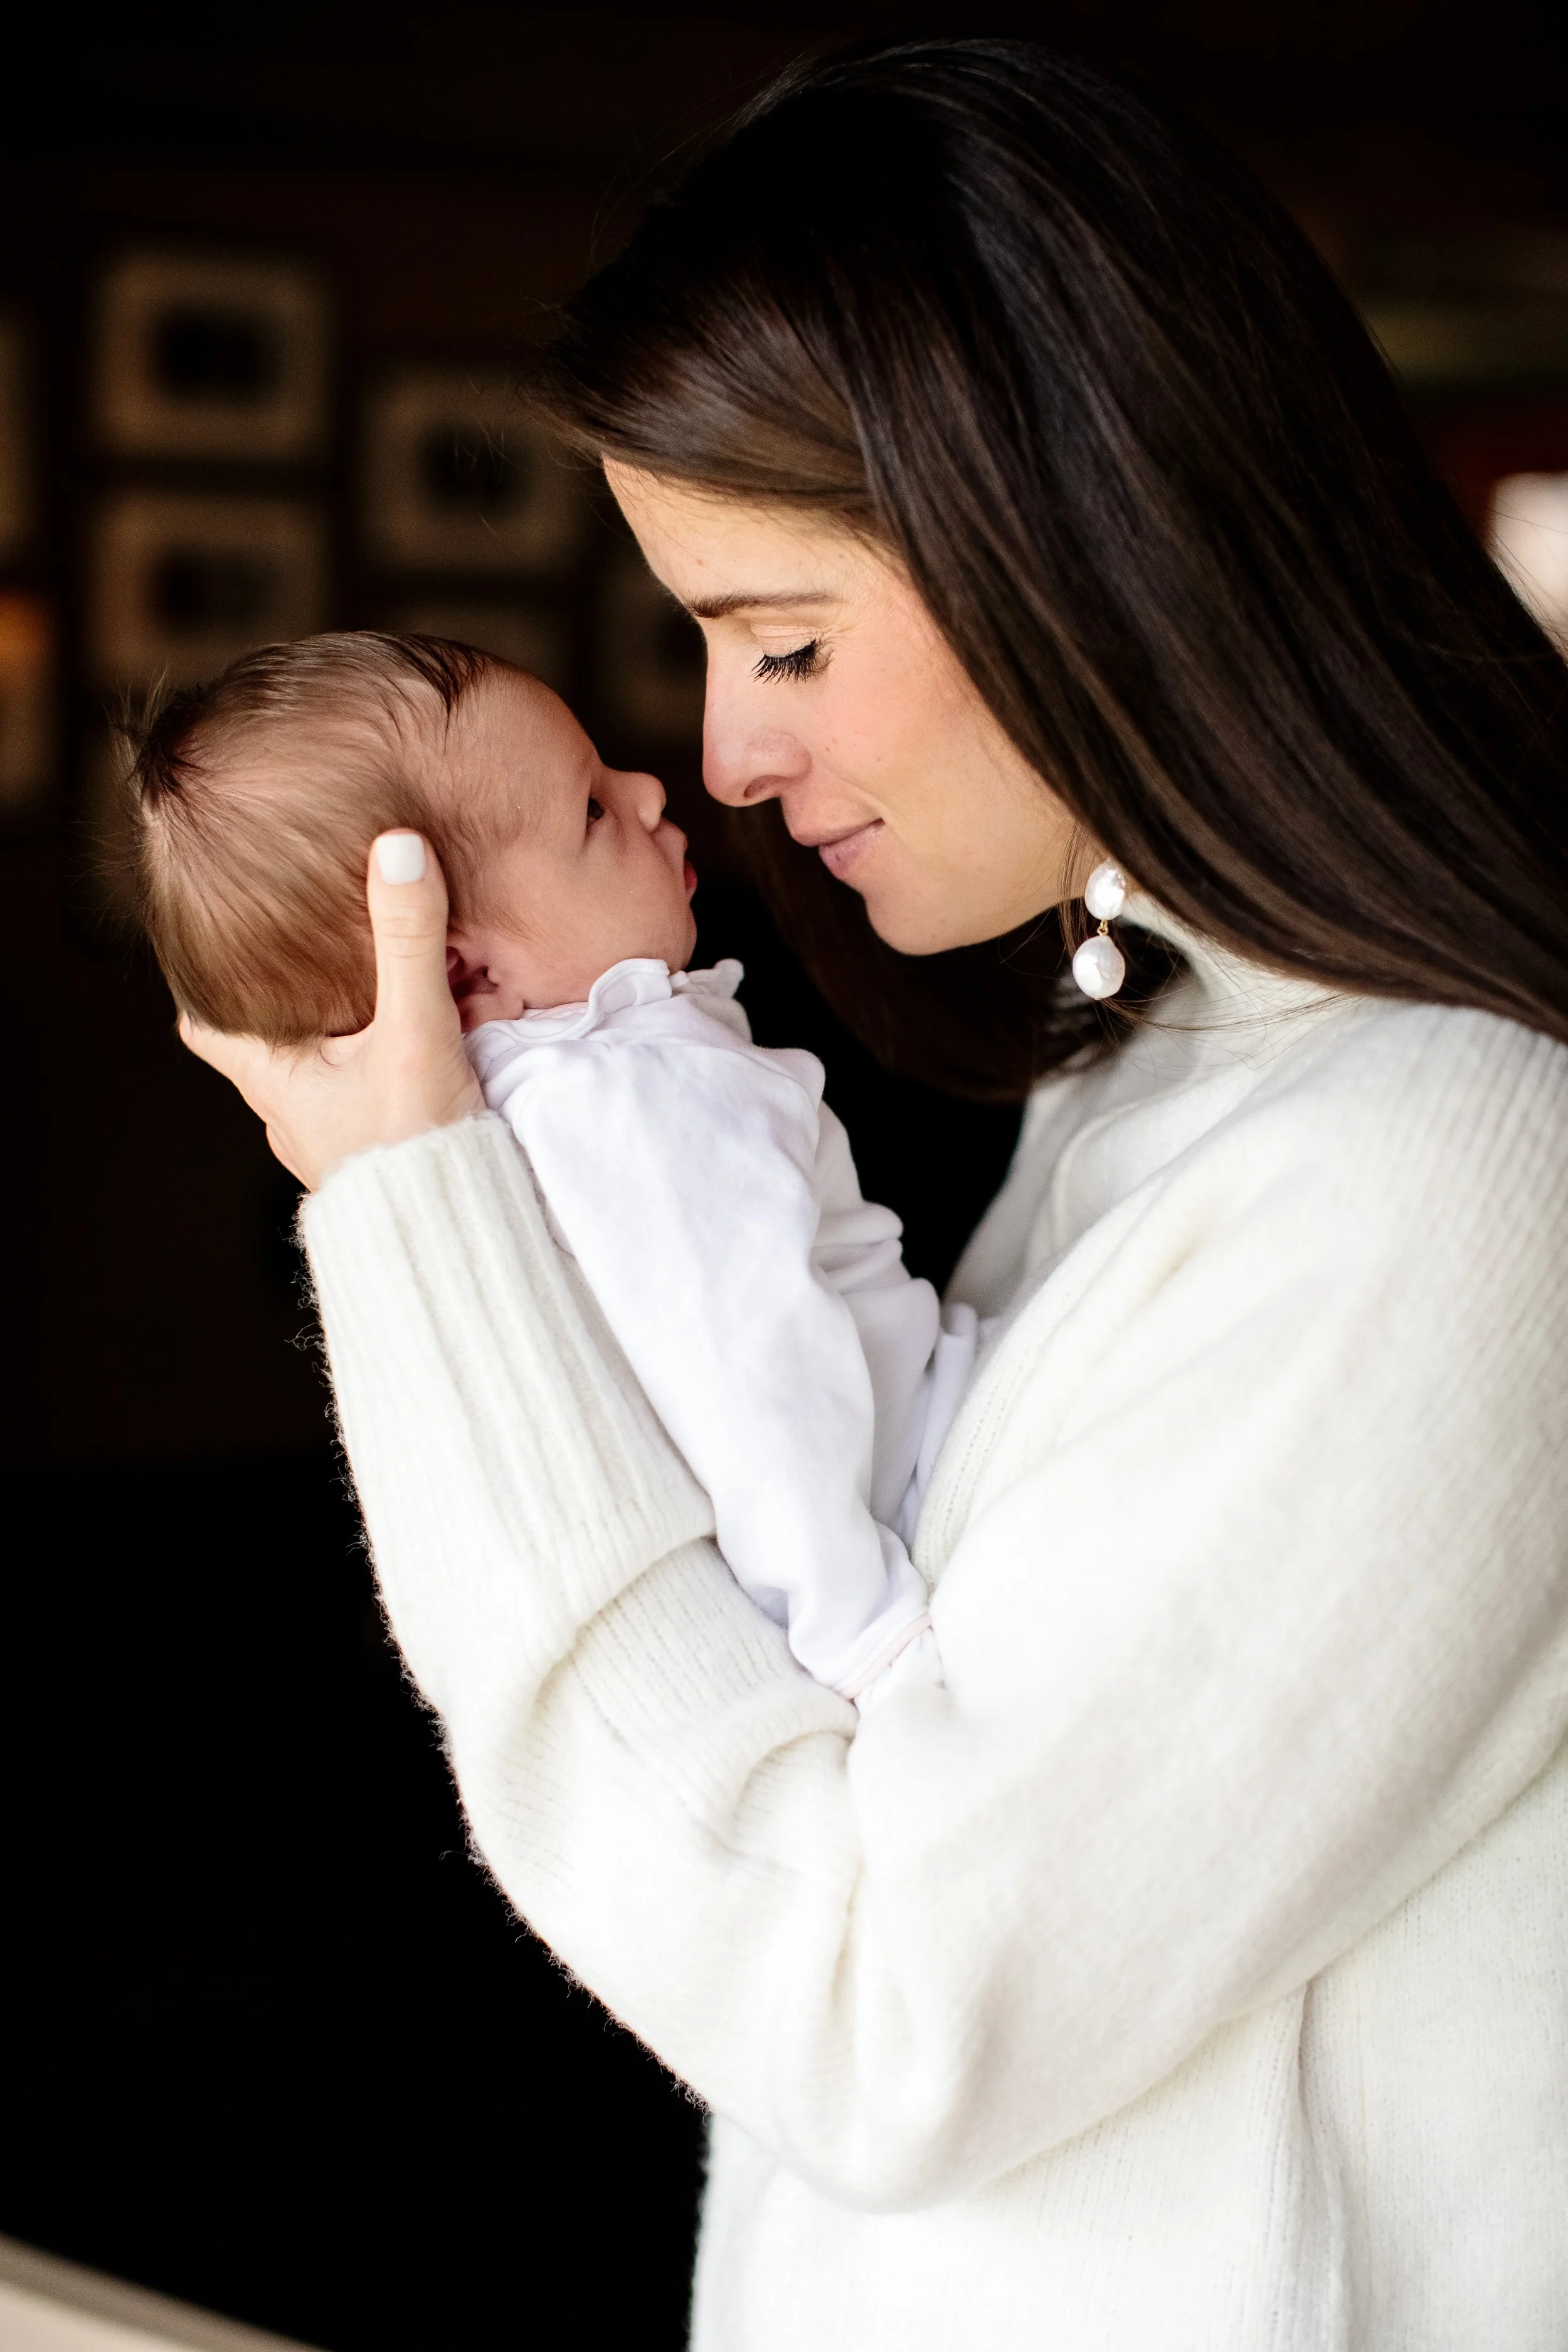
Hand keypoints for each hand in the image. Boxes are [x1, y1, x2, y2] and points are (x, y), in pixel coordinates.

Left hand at [180, 833, 482, 1189]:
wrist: (458, 1247)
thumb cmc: (415, 1151)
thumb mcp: (415, 1035)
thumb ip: (408, 943)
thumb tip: (398, 846)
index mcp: (272, 1081)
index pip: (204, 1027)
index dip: (204, 984)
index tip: (216, 941)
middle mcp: (291, 1114)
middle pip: (266, 1045)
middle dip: (290, 1000)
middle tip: (312, 950)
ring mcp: (332, 1142)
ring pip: (319, 1073)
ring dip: (343, 1037)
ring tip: (376, 990)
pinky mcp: (376, 1157)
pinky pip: (363, 1099)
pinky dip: (381, 1068)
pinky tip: (418, 1048)